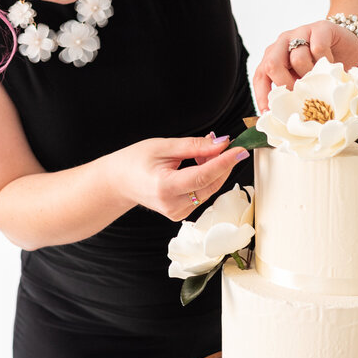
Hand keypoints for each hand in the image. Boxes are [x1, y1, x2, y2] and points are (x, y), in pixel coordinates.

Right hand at [114, 135, 250, 221]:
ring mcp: (177, 213)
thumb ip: (194, 146)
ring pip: (209, 190)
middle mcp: (172, 205)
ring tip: (203, 152)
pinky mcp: (181, 214)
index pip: (203, 176)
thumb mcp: (163, 146)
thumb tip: (221, 144)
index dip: (224, 163)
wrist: (118, 182)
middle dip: (222, 163)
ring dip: (214, 170)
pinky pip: (203, 195)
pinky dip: (206, 179)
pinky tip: (198, 165)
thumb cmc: (134, 162)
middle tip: (222, 143)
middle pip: (210, 185)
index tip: (240, 150)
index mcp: (165, 187)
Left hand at [252, 20, 357, 107]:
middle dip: (285, 85)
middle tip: (300, 96)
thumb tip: (284, 116)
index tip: (269, 114)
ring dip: (311, 74)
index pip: (260, 76)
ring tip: (320, 78)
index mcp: (274, 56)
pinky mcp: (320, 28)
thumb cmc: (323, 67)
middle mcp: (282, 43)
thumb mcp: (304, 80)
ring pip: (298, 58)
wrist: (349, 46)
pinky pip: (318, 48)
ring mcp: (300, 32)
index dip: (262, 96)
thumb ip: (293, 92)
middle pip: (272, 65)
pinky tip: (331, 64)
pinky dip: (325, 61)